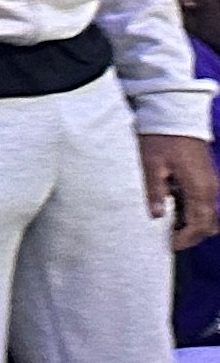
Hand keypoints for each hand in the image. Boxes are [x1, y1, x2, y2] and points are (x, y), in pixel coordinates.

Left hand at [144, 133, 218, 248]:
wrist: (175, 116)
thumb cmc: (162, 140)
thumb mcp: (151, 166)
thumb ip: (155, 192)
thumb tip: (156, 216)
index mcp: (199, 189)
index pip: (199, 225)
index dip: (186, 239)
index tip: (171, 245)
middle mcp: (210, 189)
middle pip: (209, 224)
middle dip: (192, 235)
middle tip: (171, 239)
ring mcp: (211, 183)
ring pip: (210, 215)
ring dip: (194, 224)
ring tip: (171, 225)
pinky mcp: (206, 178)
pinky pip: (206, 203)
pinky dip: (194, 212)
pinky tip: (175, 210)